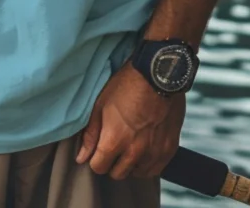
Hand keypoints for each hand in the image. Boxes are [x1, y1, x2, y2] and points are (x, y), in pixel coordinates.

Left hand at [74, 61, 184, 179]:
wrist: (158, 74)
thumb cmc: (127, 85)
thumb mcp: (101, 104)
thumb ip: (91, 134)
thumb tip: (81, 157)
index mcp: (114, 140)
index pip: (99, 168)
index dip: (96, 159)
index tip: (99, 149)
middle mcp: (134, 152)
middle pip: (117, 174)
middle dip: (112, 162)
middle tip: (115, 145)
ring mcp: (153, 153)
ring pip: (136, 173)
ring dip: (131, 164)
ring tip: (130, 145)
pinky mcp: (168, 149)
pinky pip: (155, 170)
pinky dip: (148, 164)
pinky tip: (145, 149)